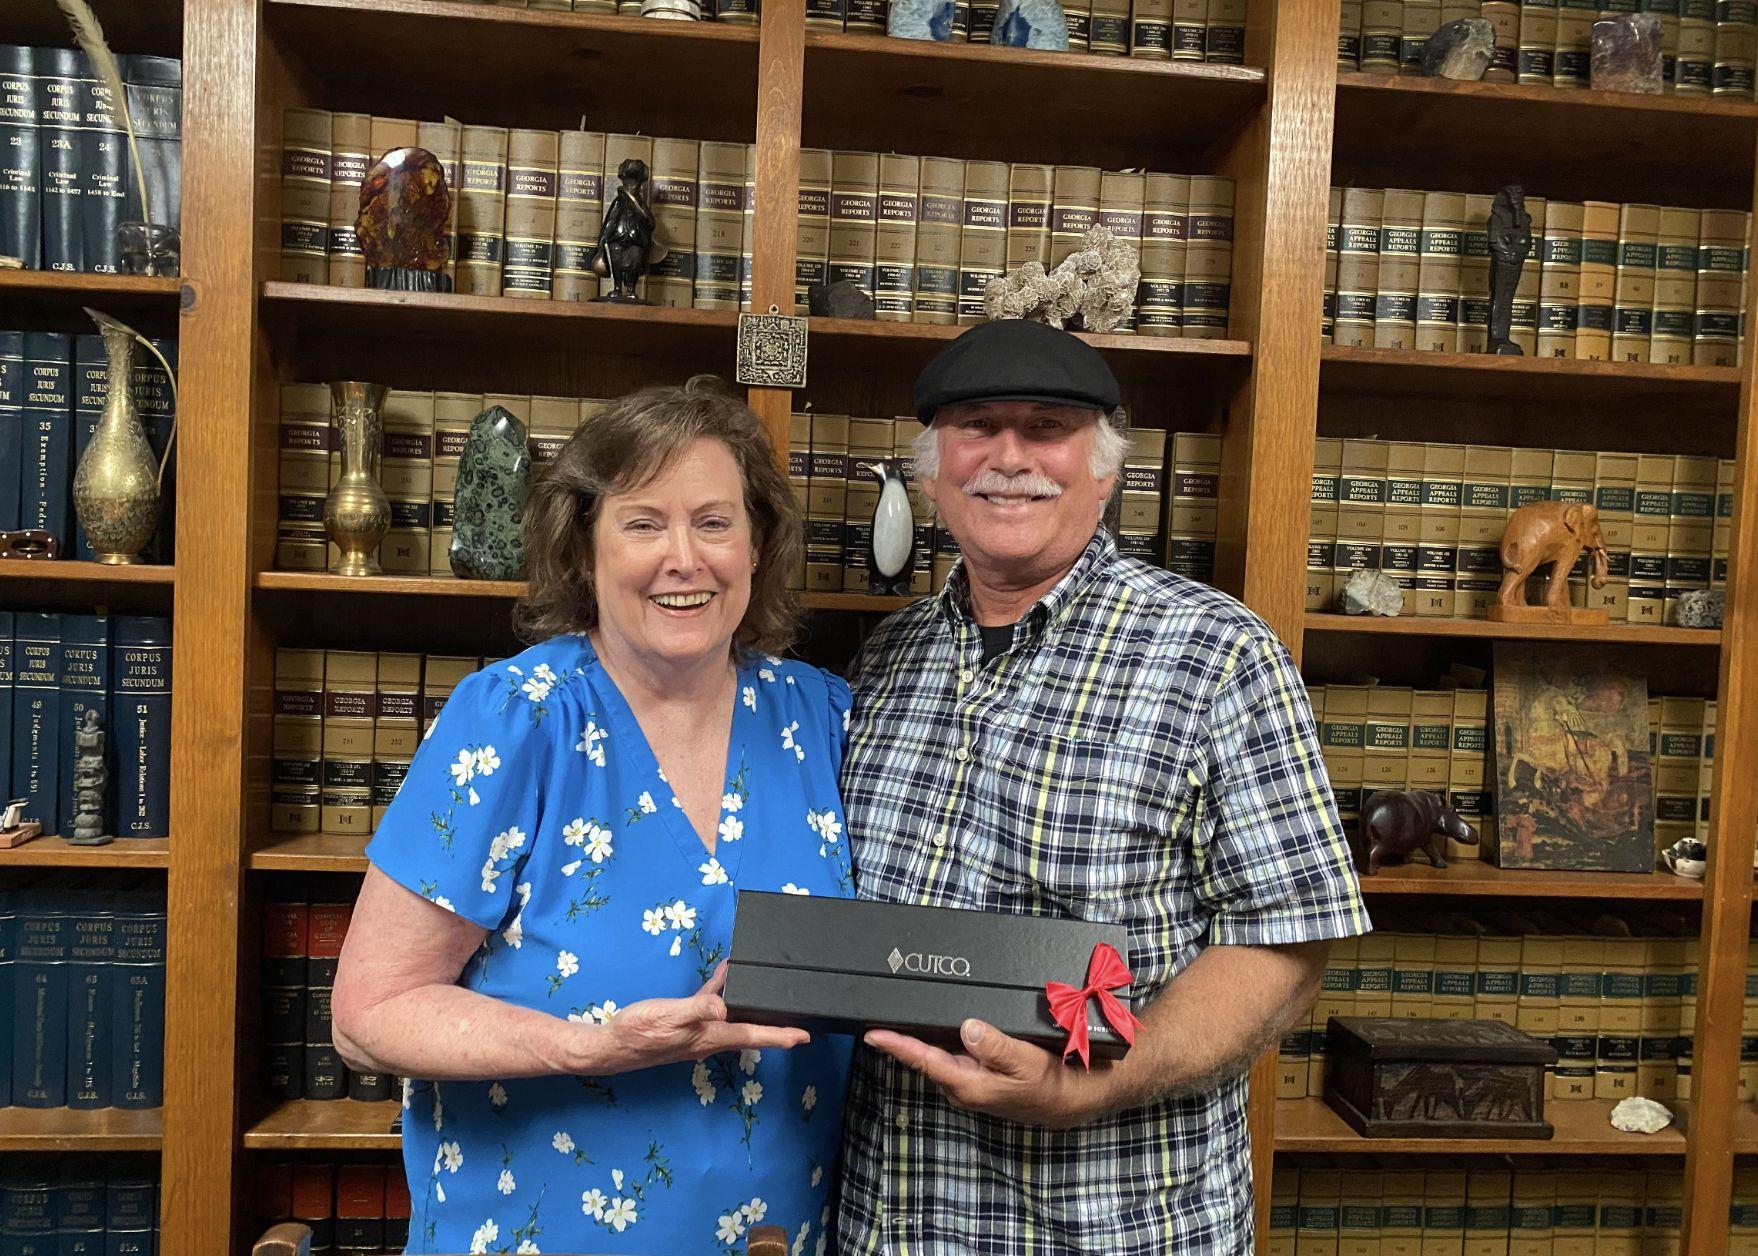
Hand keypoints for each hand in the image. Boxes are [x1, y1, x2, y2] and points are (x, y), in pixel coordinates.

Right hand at [595, 962, 808, 1073]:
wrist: (611, 1046)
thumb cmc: (638, 1033)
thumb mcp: (669, 1016)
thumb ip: (696, 1009)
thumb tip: (723, 1007)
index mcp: (710, 1037)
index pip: (754, 1036)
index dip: (781, 1036)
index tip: (805, 1036)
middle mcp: (708, 1038)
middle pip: (750, 1031)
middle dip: (774, 1026)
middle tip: (798, 1018)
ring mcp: (697, 1032)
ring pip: (732, 1017)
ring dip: (750, 1005)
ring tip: (767, 987)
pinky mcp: (683, 1023)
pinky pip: (710, 1005)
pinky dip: (720, 989)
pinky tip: (723, 973)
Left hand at [863, 1020, 1109, 1127]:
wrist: (1077, 1099)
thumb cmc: (1054, 1082)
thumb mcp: (1026, 1060)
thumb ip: (995, 1045)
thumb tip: (966, 1027)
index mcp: (969, 1083)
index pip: (923, 1060)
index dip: (896, 1045)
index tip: (871, 1033)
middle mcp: (964, 1087)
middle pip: (925, 1057)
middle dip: (903, 1038)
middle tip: (881, 1013)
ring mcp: (972, 1084)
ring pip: (940, 1057)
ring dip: (922, 1039)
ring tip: (901, 1016)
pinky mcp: (982, 1079)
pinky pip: (955, 1057)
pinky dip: (943, 1042)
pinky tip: (940, 1026)